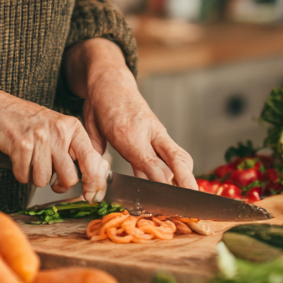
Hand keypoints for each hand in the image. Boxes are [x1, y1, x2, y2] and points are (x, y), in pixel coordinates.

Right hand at [0, 87, 110, 201]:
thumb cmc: (26, 120)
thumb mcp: (57, 128)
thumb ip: (74, 149)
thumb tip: (93, 175)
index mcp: (72, 127)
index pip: (92, 160)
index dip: (94, 183)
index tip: (91, 195)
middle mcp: (59, 131)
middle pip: (69, 177)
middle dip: (58, 184)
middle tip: (51, 177)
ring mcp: (40, 138)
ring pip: (44, 180)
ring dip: (35, 176)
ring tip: (30, 159)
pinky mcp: (21, 145)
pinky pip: (24, 176)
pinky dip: (20, 173)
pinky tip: (18, 158)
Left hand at [67, 39, 196, 188]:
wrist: (112, 82)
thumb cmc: (101, 105)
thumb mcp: (90, 130)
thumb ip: (93, 155)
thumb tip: (92, 179)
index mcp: (128, 132)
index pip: (149, 162)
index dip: (158, 183)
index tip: (162, 200)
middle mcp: (148, 132)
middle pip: (175, 157)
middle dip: (185, 179)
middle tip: (192, 199)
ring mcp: (157, 132)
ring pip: (179, 156)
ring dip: (187, 176)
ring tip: (190, 199)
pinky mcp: (160, 134)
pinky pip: (174, 154)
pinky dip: (178, 171)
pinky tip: (176, 187)